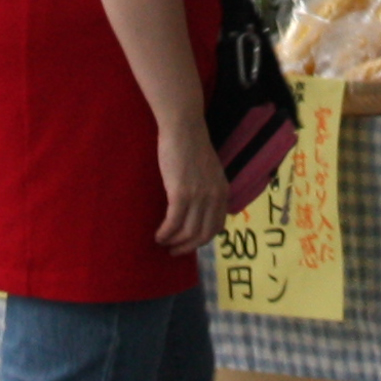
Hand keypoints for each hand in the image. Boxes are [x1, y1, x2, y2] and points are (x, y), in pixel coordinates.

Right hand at [157, 118, 228, 255]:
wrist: (184, 130)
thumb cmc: (191, 148)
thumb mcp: (209, 172)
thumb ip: (208, 190)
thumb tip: (198, 211)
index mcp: (223, 192)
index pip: (217, 226)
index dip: (202, 240)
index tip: (188, 245)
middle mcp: (215, 196)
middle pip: (204, 234)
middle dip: (187, 247)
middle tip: (173, 251)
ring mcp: (199, 195)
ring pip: (188, 231)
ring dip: (173, 242)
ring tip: (161, 242)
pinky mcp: (181, 193)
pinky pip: (174, 222)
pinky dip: (165, 233)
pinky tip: (158, 235)